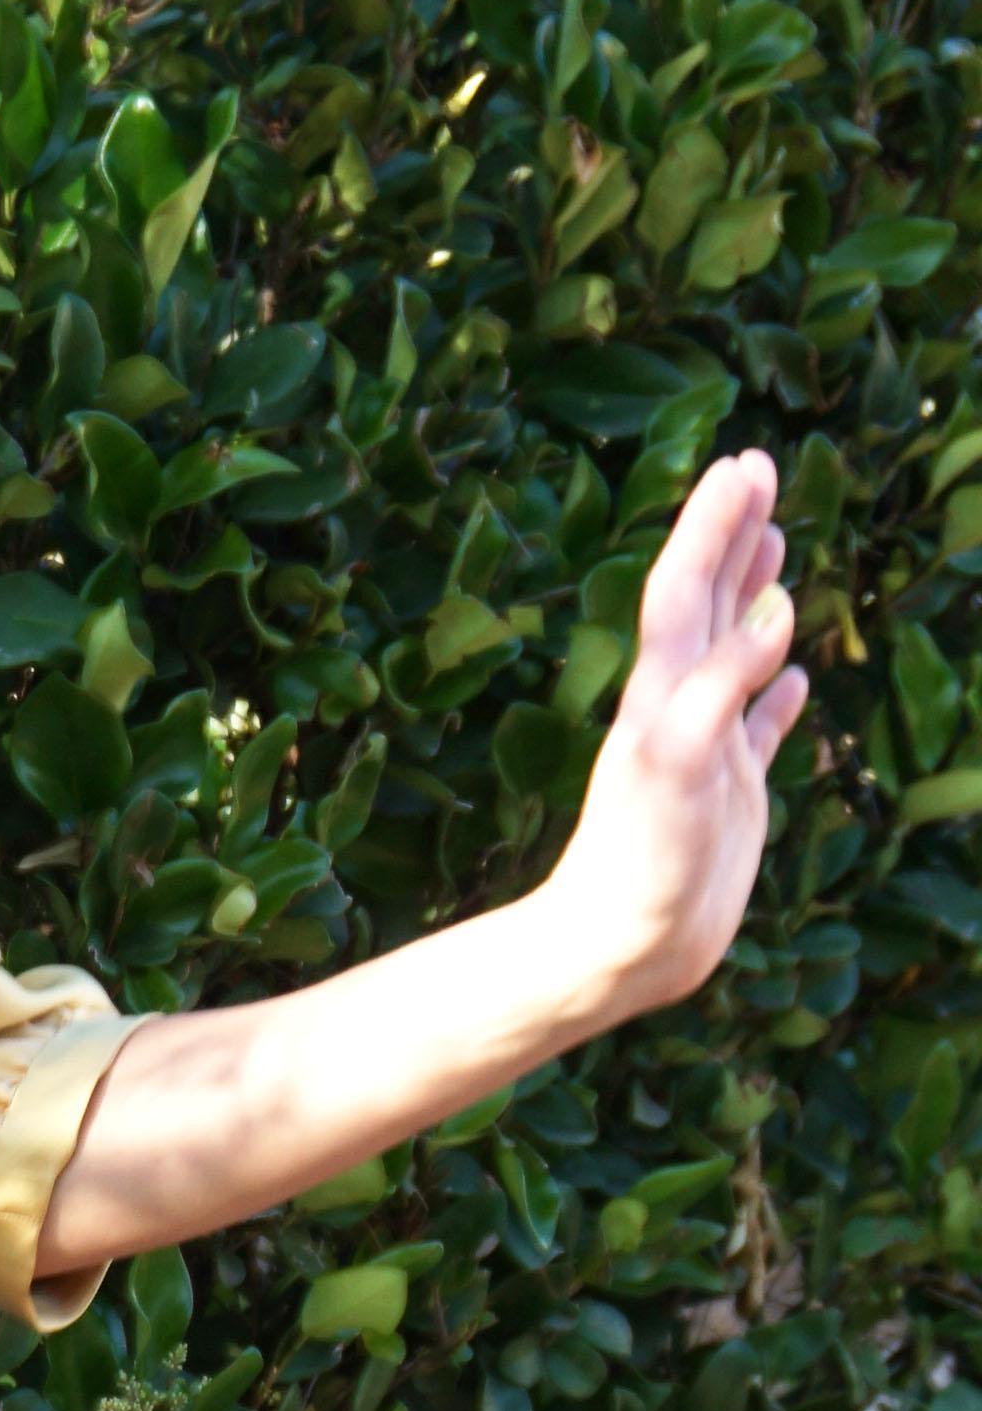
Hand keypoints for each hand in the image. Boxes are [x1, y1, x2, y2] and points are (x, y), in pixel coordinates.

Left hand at [532, 446, 807, 1027]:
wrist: (615, 949)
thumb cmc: (636, 863)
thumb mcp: (679, 764)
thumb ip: (723, 687)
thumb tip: (774, 610)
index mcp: (661, 693)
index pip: (686, 586)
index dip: (712, 523)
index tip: (744, 461)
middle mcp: (678, 708)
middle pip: (707, 601)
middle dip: (732, 534)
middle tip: (758, 467)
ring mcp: (705, 748)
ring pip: (733, 652)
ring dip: (752, 595)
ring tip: (774, 544)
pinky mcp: (728, 795)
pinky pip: (759, 727)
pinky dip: (777, 692)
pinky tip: (796, 676)